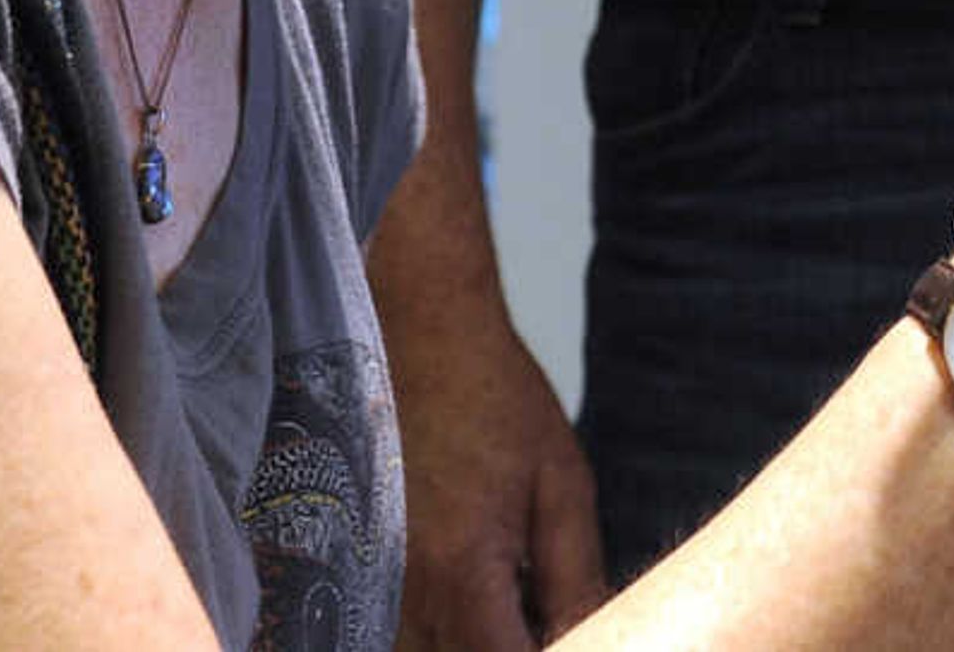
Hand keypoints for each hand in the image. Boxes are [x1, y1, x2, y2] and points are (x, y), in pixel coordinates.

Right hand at [393, 315, 609, 645]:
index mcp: (462, 574)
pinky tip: (477, 584)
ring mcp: (374, 581)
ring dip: (472, 637)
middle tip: (543, 610)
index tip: (573, 638)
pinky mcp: (359, 566)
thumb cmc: (496, 398)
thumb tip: (594, 636)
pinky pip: (399, 626)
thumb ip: (575, 579)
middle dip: (509, 646)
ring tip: (512, 595)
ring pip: (423, 651)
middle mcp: (405, 592)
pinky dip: (439, 624)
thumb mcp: (561, 487)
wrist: (424, 333)